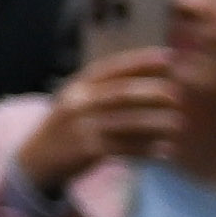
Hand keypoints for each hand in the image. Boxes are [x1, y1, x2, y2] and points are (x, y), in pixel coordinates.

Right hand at [30, 48, 177, 182]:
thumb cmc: (68, 126)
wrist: (37, 159)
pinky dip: (147, 149)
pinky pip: (124, 148)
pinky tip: (165, 150)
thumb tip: (155, 81)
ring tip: (178, 125)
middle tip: (178, 95)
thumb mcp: (79, 101)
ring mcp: (82, 126)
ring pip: (125, 122)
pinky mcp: (87, 150)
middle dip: (151, 92)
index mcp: (79, 85)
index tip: (169, 57)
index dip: (140, 61)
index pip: (112, 68)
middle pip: (120, 93)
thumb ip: (108, 90)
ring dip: (155, 124)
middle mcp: (79, 102)